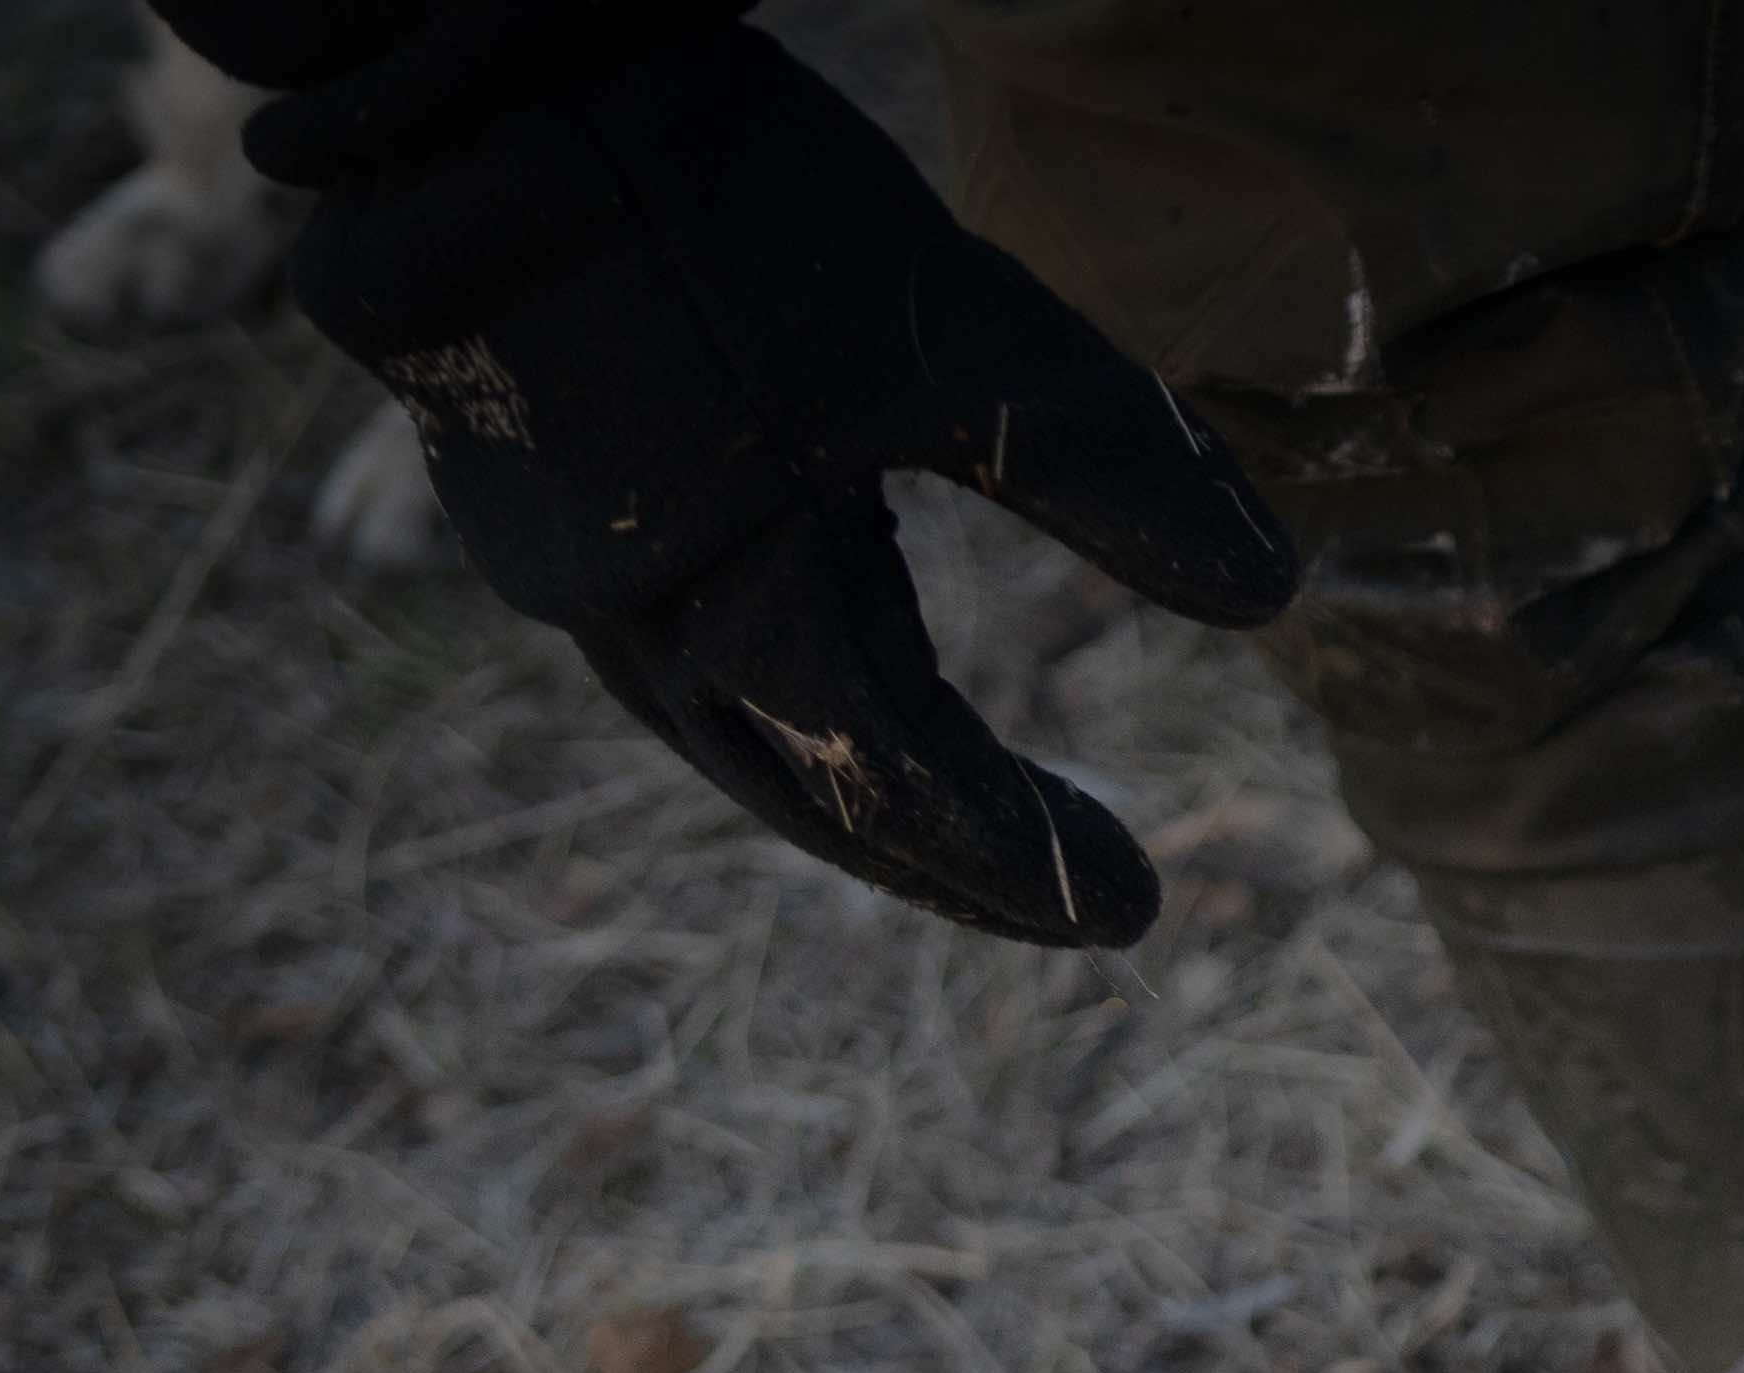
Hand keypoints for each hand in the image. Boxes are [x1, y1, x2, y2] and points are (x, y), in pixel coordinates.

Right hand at [205, 1, 1299, 946]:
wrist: (467, 79)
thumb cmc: (722, 198)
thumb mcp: (952, 324)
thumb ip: (1107, 466)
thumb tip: (1276, 597)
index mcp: (742, 594)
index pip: (906, 778)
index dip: (1023, 854)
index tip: (1135, 908)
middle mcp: (638, 617)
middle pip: (811, 798)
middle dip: (949, 868)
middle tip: (1078, 917)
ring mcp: (572, 571)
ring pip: (732, 744)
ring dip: (858, 812)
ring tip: (978, 853)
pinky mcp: (541, 508)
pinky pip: (673, 670)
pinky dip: (774, 722)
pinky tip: (834, 712)